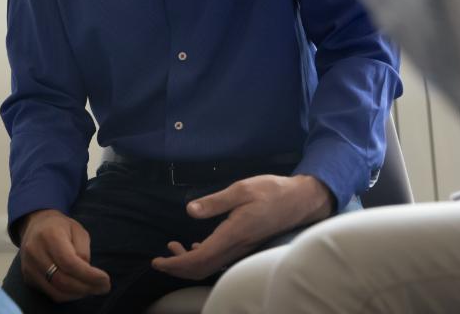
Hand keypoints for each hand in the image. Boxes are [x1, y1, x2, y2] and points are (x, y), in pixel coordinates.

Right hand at [18, 209, 110, 302]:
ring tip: (93, 289)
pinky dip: (67, 295)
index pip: (69, 262)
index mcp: (49, 235)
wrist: (35, 225)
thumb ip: (83, 250)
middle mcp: (35, 252)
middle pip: (62, 280)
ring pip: (55, 291)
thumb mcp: (78, 230)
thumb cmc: (61, 227)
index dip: (88, 275)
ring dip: (78, 294)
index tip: (105, 279)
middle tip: (103, 288)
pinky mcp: (28, 277)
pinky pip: (50, 293)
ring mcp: (29, 266)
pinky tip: (79, 290)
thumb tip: (87, 273)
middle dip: (86, 287)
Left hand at [151, 174, 333, 280]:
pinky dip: (203, 257)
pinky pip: (220, 259)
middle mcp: (237, 247)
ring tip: (173, 249)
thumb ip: (215, 202)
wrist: (301, 200)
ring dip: (189, 262)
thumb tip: (190, 210)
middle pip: (202, 269)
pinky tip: (197, 245)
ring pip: (211, 266)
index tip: (158, 261)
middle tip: (160, 260)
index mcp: (233, 234)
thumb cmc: (273, 191)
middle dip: (178, 269)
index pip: (199, 259)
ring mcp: (242, 248)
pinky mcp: (246, 245)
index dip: (176, 265)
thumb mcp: (242, 189)